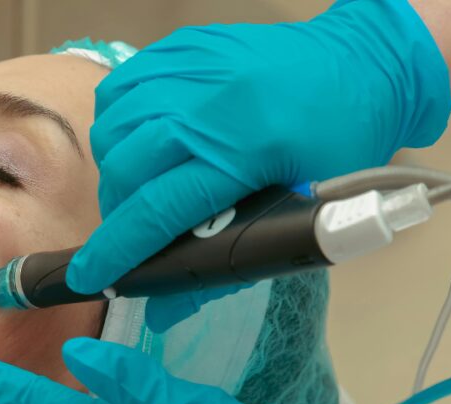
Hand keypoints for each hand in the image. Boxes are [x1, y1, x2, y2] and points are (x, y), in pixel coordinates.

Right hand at [67, 0, 450, 331]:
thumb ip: (229, 261)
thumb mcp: (297, 209)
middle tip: (133, 227)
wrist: (362, 62)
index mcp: (242, 153)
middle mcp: (205, 106)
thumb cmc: (339, 142)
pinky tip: (142, 138)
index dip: (116, 249)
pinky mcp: (181, 47)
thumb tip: (165, 309)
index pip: (157, 210)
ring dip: (115, 167)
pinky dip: (119, 122)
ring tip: (140, 182)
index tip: (87, 275)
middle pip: (124, 170)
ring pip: (112, 129)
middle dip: (116, 211)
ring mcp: (189, 69)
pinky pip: (120, 89)